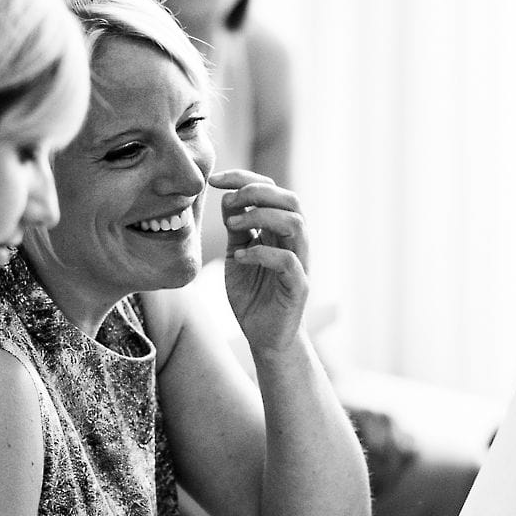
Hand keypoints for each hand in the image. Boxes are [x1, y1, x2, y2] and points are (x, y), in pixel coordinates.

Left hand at [214, 170, 311, 354]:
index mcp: (279, 231)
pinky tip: (240, 256)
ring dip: (260, 216)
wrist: (264, 337)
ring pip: (295, 223)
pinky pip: (288, 261)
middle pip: (289, 199)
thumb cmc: (252, 295)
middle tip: (229, 199)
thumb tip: (228, 196)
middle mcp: (294, 242)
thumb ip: (237, 228)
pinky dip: (262, 253)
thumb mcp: (237, 254)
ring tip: (232, 225)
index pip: (271, 190)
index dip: (244, 178)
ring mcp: (299, 262)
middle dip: (257, 190)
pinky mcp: (298, 286)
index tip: (215, 179)